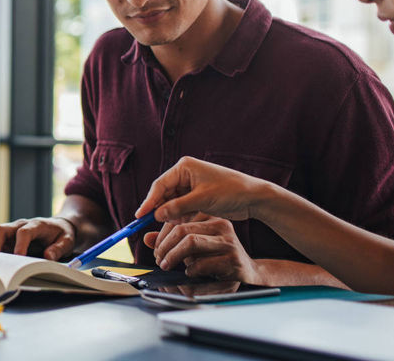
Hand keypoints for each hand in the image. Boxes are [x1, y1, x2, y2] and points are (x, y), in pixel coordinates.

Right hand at [0, 216, 76, 259]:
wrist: (59, 226)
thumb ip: (58, 248)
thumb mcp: (67, 241)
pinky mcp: (8, 237)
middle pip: (2, 229)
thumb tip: (47, 257)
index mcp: (36, 225)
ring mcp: (12, 230)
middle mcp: (21, 225)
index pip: (24, 232)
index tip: (18, 257)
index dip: (20, 244)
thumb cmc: (62, 234)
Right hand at [135, 156, 273, 224]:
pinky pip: (181, 207)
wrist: (253, 197)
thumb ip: (177, 207)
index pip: (160, 185)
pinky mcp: (196, 196)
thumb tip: (156, 215)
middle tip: (149, 224)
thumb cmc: (230, 192)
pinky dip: (179, 216)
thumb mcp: (202, 200)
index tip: (140, 215)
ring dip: (170, 214)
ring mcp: (191, 186)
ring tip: (169, 225)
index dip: (149, 201)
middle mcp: (185, 174)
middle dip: (159, 209)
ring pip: (171, 202)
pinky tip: (179, 224)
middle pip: (164, 194)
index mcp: (185, 167)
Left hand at [143, 213, 261, 282]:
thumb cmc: (217, 257)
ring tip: (167, 265)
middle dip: (164, 246)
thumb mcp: (193, 246)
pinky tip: (190, 273)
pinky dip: (190, 270)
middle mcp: (221, 225)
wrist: (247, 272)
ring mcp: (228, 242)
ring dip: (173, 257)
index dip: (162, 235)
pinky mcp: (232, 260)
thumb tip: (146, 238)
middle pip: (182, 230)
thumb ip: (171, 241)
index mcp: (210, 217)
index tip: (155, 249)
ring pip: (191, 243)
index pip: (178, 220)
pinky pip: (202, 263)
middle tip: (159, 259)